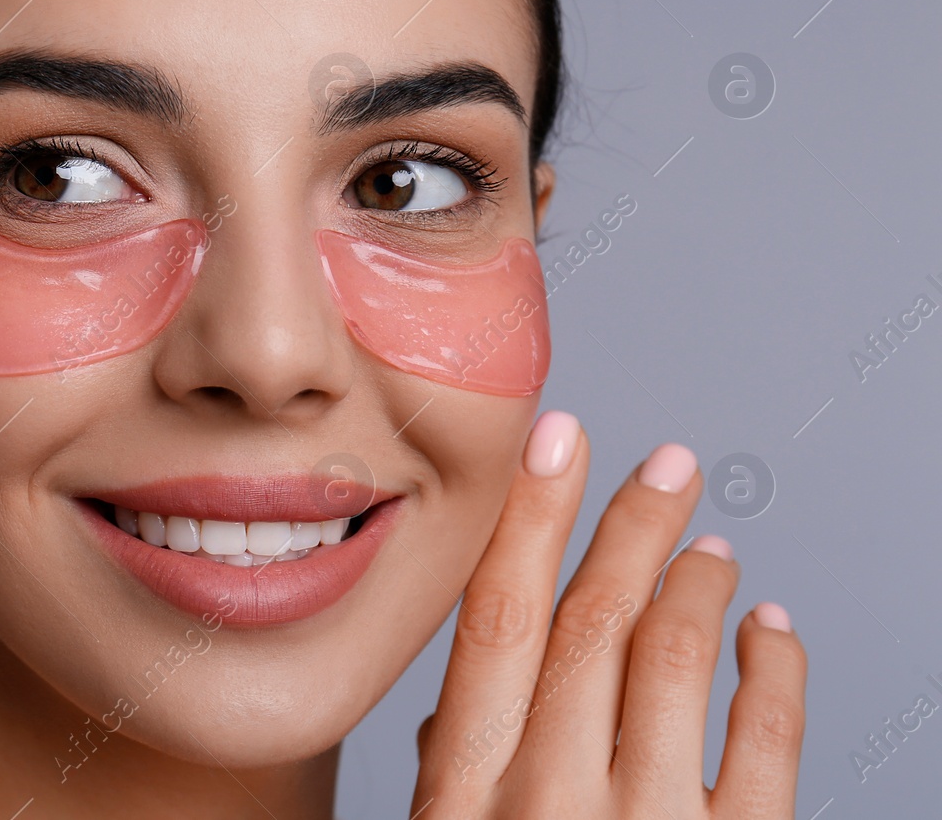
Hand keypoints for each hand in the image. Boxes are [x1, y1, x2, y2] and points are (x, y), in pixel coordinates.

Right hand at [411, 411, 806, 817]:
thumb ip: (449, 779)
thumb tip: (451, 720)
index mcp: (466, 789)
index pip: (498, 618)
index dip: (532, 516)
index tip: (557, 440)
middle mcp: (550, 797)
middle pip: (594, 619)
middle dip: (635, 524)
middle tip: (670, 467)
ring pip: (675, 656)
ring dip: (698, 583)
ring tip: (711, 550)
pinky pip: (768, 735)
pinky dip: (774, 662)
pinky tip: (769, 631)